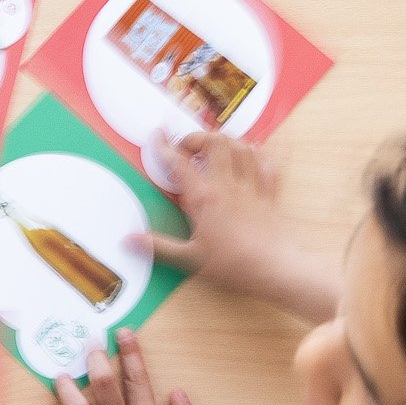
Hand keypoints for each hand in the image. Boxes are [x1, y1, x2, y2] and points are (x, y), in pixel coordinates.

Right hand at [148, 133, 340, 319]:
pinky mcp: (270, 195)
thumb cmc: (234, 265)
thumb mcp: (190, 259)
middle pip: (215, 142)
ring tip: (216, 148)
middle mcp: (228, 185)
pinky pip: (270, 164)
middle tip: (188, 148)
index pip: (179, 162)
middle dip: (199, 137)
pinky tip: (256, 150)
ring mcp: (251, 187)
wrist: (276, 269)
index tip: (157, 135)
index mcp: (204, 198)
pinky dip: (263, 153)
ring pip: (242, 147)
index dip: (164, 145)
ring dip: (228, 141)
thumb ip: (159, 247)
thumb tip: (129, 240)